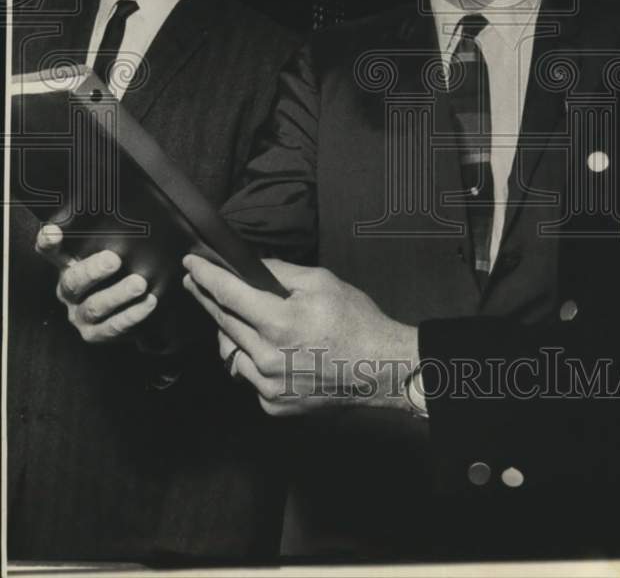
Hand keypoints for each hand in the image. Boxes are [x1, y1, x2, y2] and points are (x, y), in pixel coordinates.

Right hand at [35, 223, 156, 342]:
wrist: (134, 311)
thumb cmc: (123, 272)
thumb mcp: (117, 253)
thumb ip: (116, 239)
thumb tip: (137, 213)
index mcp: (68, 266)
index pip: (52, 252)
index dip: (48, 242)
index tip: (53, 231)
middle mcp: (69, 292)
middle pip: (73, 281)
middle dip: (93, 271)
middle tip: (114, 259)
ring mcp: (79, 315)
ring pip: (94, 306)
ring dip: (118, 294)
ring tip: (139, 283)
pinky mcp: (94, 334)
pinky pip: (113, 326)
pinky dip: (132, 314)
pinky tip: (149, 302)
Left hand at [183, 255, 418, 416]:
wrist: (380, 369)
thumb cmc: (356, 322)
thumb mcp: (322, 283)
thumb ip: (282, 273)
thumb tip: (251, 268)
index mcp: (280, 321)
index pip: (229, 295)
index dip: (207, 277)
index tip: (190, 266)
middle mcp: (267, 356)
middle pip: (224, 322)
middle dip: (208, 299)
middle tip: (196, 284)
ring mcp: (268, 384)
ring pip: (233, 352)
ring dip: (232, 332)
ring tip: (244, 318)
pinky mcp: (272, 404)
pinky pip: (249, 376)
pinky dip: (253, 360)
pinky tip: (271, 351)